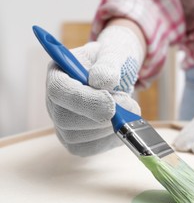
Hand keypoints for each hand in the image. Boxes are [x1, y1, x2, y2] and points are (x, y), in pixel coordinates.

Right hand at [46, 26, 144, 155]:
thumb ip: (108, 63)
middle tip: (129, 104)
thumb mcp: (114, 53)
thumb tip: (101, 81)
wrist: (118, 76)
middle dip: (103, 116)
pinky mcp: (77, 142)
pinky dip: (111, 139)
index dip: (85, 100)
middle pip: (66, 120)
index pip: (59, 91)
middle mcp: (54, 103)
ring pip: (79, 138)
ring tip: (127, 108)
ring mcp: (63, 125)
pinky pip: (90, 149)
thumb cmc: (112, 63)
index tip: (111, 101)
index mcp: (58, 75)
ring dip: (110, 127)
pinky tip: (122, 124)